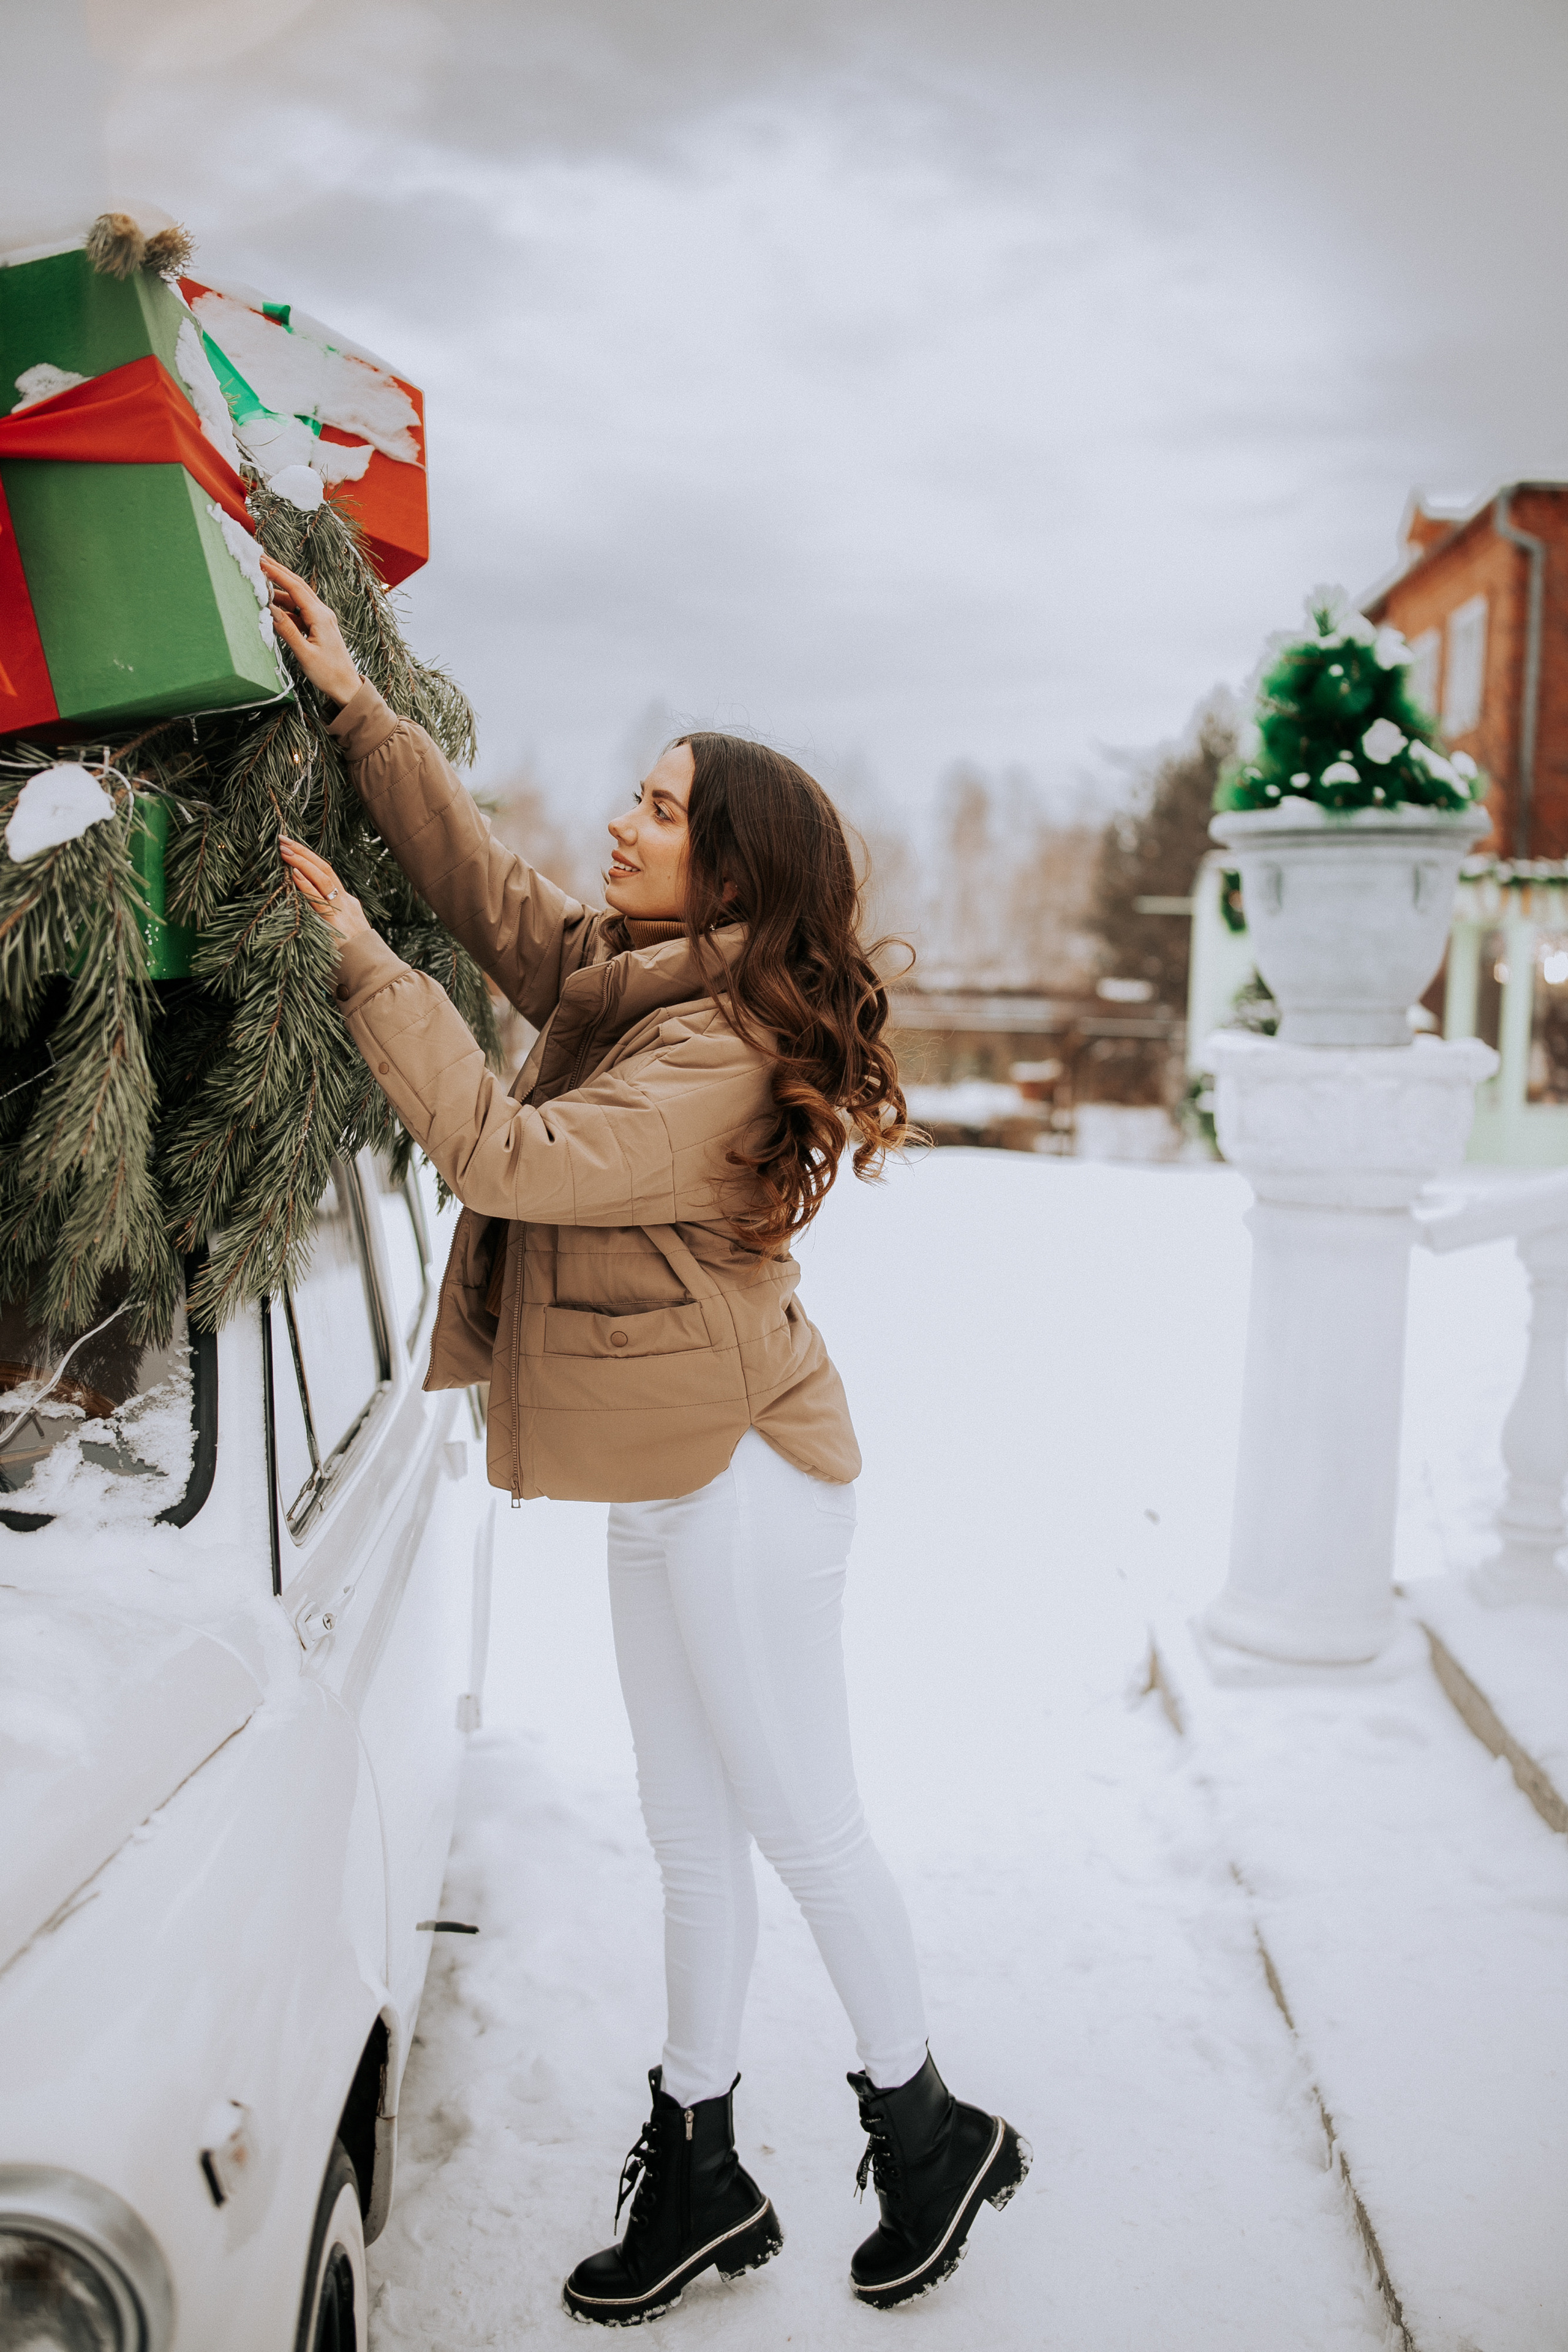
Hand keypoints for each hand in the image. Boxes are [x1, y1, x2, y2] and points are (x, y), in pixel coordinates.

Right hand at [261, 557, 361, 705]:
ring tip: (260, 582)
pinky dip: (285, 605)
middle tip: (259, 559)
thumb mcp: (304, 654)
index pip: (296, 588)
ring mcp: (322, 618)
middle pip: (298, 585)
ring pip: (298, 597)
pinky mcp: (319, 625)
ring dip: (280, 589)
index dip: (277, 573)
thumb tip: (270, 610)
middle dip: (278, 572)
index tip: (261, 562)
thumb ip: (287, 631)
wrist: (346, 686)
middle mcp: (323, 613)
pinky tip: (272, 605)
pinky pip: (300, 610)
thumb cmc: (328, 673)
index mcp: (320, 617)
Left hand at [280, 837, 371, 952]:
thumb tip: (304, 909)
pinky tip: (294, 874)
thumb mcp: (341, 931)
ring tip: (285, 851)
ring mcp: (342, 911)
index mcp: (347, 902)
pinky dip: (306, 885)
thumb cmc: (351, 958)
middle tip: (284, 839)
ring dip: (301, 862)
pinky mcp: (335, 923)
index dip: (310, 856)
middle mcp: (346, 902)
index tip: (293, 846)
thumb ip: (328, 918)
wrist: (370, 973)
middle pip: (324, 868)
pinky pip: (318, 900)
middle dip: (303, 852)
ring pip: (322, 878)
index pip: (327, 872)